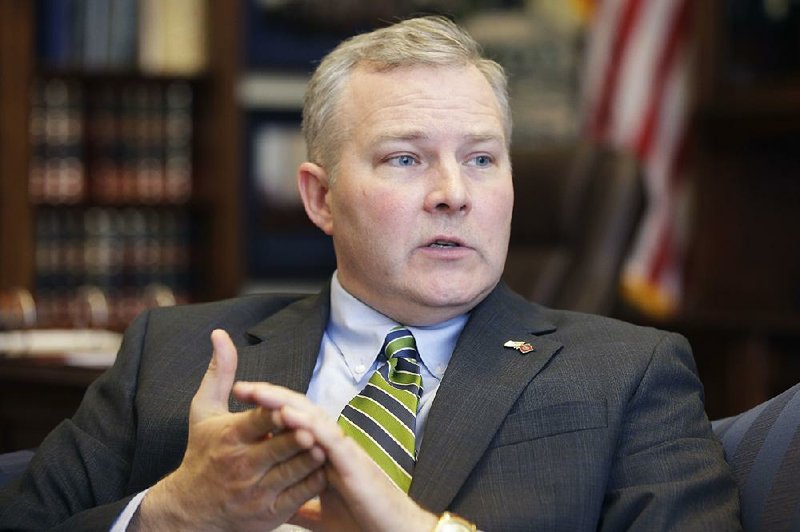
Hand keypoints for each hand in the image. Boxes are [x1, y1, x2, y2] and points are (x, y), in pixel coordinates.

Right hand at [133, 330, 326, 530]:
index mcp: (229, 437)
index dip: (275, 414)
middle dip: (298, 438)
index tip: (290, 407)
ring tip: (326, 445)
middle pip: (279, 448)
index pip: (257, 422)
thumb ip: (219, 372)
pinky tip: (324, 466)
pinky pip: (299, 495)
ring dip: (312, 458)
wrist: (190, 509)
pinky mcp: (269, 513)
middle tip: (315, 429)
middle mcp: (241, 466)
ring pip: (293, 472)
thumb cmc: (201, 452)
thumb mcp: (203, 411)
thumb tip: (220, 334)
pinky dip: (314, 480)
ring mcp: (256, 492)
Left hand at [234, 382, 438, 531]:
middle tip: (241, 387)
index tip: (240, 403)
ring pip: (311, 416)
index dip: (266, 411)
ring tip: (257, 391)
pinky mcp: (352, 460)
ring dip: (283, 401)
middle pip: (298, 411)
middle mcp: (332, 445)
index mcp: (322, 454)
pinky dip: (307, 422)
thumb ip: (300, 501)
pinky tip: (287, 413)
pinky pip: (326, 435)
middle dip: (269, 397)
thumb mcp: (319, 513)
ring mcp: (343, 450)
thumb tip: (278, 505)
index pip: (292, 422)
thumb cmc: (361, 522)